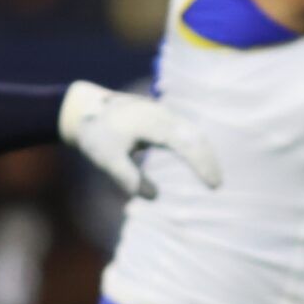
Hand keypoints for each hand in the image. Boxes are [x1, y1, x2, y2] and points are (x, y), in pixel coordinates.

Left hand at [59, 83, 221, 198]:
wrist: (86, 107)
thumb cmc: (96, 133)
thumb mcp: (106, 159)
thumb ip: (128, 178)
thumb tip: (154, 196)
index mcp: (151, 124)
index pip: (186, 143)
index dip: (202, 164)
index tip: (212, 185)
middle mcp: (162, 115)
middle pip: (196, 136)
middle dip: (209, 160)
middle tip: (217, 185)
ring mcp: (164, 113)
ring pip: (194, 131)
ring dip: (205, 153)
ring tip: (212, 176)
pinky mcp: (163, 115)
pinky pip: (187, 129)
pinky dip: (197, 146)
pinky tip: (199, 161)